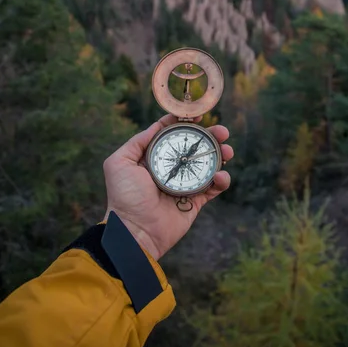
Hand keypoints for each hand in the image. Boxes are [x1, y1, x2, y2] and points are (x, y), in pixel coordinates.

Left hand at [103, 114, 232, 260]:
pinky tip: (221, 175)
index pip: (173, 135)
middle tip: (222, 131)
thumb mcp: (120, 162)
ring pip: (208, 164)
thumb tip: (158, 125)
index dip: (186, 124)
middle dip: (210, 136)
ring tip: (227, 150)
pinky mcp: (195, 201)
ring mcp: (184, 184)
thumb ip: (138, 141)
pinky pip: (213, 188)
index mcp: (154, 158)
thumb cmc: (125, 196)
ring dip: (220, 154)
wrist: (135, 231)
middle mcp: (171, 169)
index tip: (198, 115)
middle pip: (195, 147)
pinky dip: (221, 180)